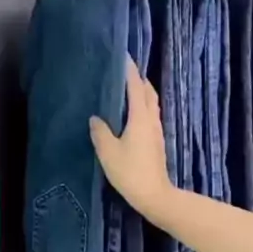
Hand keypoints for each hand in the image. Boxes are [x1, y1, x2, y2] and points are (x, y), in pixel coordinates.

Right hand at [90, 57, 171, 220]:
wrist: (154, 195)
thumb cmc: (130, 172)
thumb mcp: (108, 152)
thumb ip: (101, 132)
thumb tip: (95, 119)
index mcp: (140, 117)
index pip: (135, 86)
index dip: (129, 71)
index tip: (123, 56)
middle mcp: (151, 119)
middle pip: (148, 92)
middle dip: (138, 79)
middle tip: (123, 71)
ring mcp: (156, 130)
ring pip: (151, 103)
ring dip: (142, 92)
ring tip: (127, 88)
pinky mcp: (156, 140)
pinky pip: (150, 114)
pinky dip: (143, 105)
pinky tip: (132, 112)